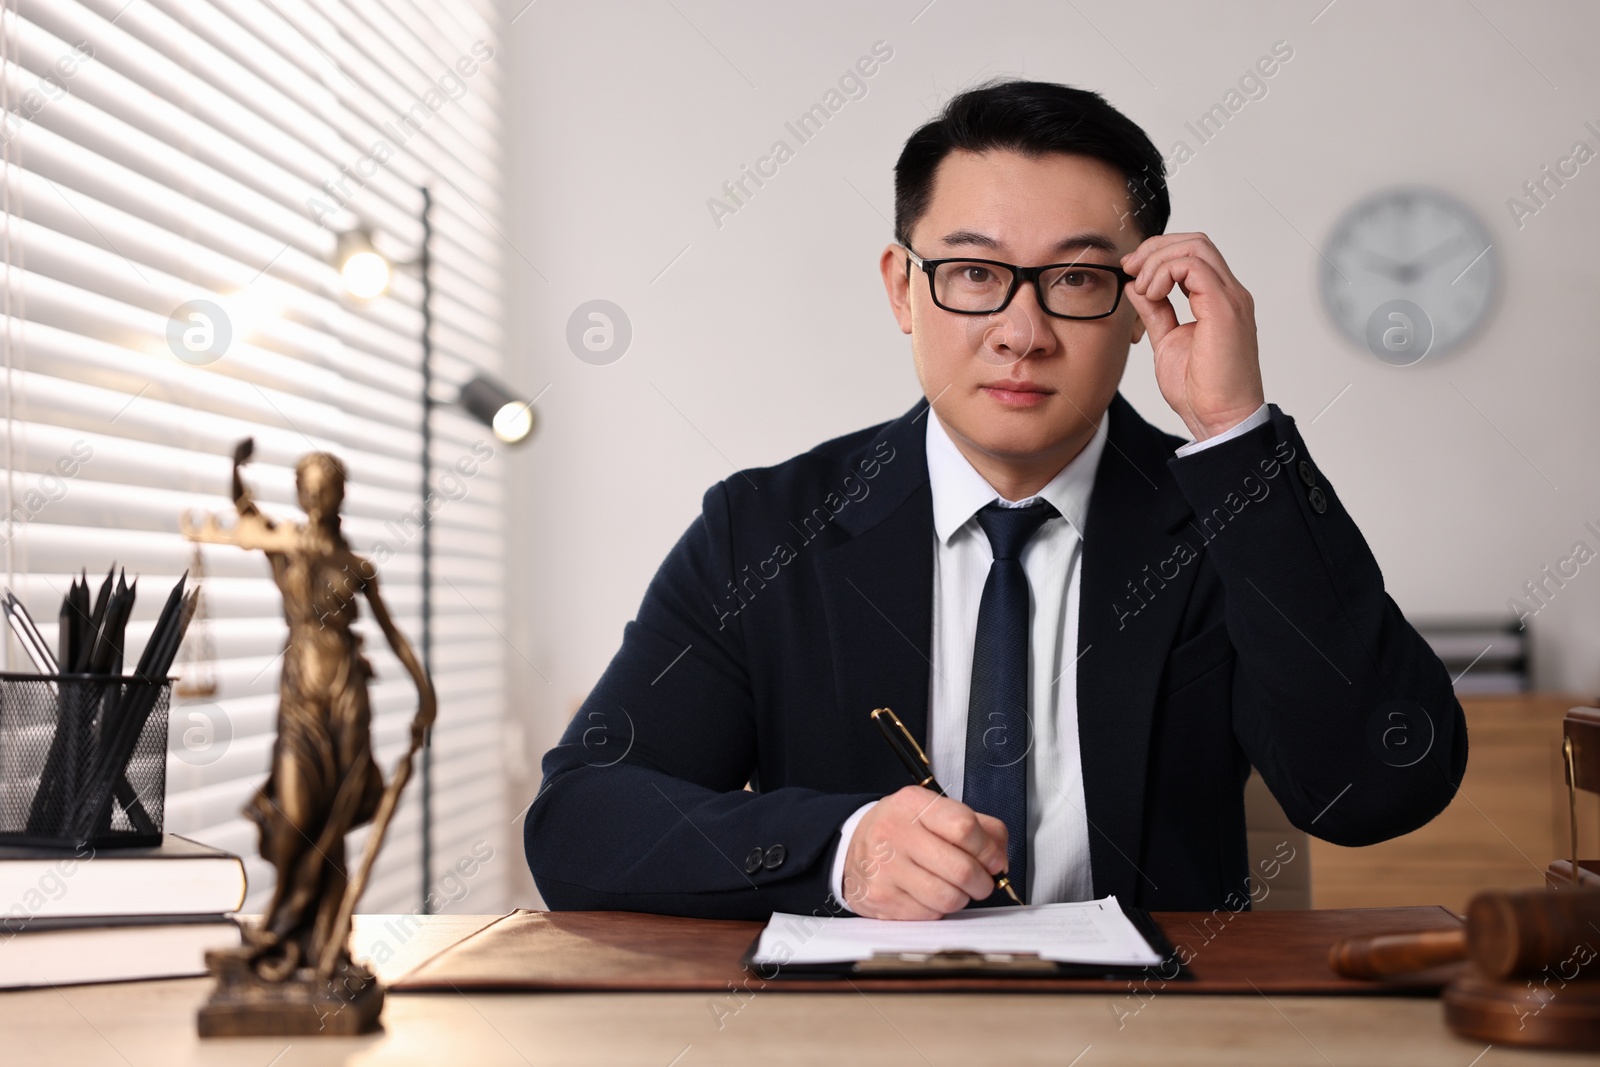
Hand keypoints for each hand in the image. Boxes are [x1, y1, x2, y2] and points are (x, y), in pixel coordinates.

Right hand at [840, 785, 1009, 919]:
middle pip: (961, 868)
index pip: (964, 827)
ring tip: (956, 888)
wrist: (853, 847)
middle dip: (983, 882)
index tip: (994, 860)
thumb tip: (1000, 859)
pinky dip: (939, 909)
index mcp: (913, 804)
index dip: (989, 850)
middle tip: (982, 881)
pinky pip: (930, 914)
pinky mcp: (882, 898)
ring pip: (948, 898)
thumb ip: (978, 827)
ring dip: (963, 898)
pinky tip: (929, 895)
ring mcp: (885, 868)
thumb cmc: (903, 829)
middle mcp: (894, 833)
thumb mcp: (936, 812)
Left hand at [1120, 233, 1263, 442]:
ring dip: (1158, 261)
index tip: (1131, 272)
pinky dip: (1165, 273)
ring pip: (1195, 248)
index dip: (1158, 255)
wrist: (1219, 419)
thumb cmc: (1200, 391)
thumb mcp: (1166, 340)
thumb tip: (1136, 287)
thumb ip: (1155, 311)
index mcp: (1218, 300)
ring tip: (1143, 288)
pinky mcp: (1225, 307)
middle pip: (1195, 242)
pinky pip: (1194, 267)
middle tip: (1130, 269)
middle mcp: (1230, 294)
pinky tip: (1152, 295)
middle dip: (1155, 249)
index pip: (1193, 254)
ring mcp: (1231, 299)